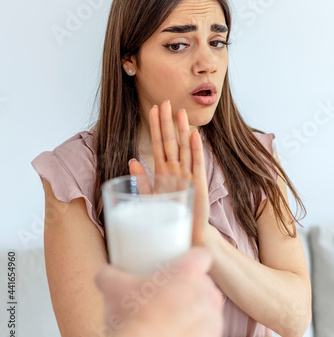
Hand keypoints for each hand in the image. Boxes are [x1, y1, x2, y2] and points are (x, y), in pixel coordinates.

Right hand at [92, 247, 223, 336]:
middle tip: (168, 301)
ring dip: (195, 317)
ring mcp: (213, 323)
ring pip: (208, 313)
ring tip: (171, 326)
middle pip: (205, 286)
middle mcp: (207, 295)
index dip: (191, 260)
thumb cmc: (131, 323)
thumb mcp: (114, 289)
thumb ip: (111, 274)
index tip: (180, 269)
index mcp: (189, 273)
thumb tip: (105, 274)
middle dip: (190, 292)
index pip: (202, 255)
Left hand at [129, 101, 208, 244]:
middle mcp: (176, 170)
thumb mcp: (151, 198)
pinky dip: (196, 149)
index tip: (154, 108)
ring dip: (182, 130)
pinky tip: (195, 135)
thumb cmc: (170, 217)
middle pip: (171, 141)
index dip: (157, 126)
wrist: (187, 235)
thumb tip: (132, 160)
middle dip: (167, 122)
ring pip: (185, 148)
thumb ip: (142, 180)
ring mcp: (188, 175)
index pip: (160, 143)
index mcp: (164, 171)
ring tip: (180, 113)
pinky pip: (197, 163)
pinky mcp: (198, 184)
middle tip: (165, 102)